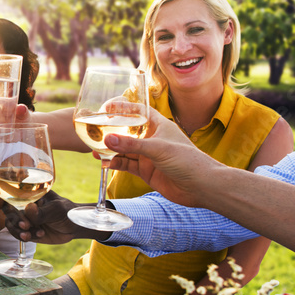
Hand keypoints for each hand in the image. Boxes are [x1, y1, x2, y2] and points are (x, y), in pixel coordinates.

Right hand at [0, 191, 105, 244]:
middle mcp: (22, 205)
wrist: (75, 227)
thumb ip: (42, 211)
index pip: (7, 190)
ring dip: (17, 230)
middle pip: (6, 209)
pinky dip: (24, 236)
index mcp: (28, 193)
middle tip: (26, 225)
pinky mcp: (27, 231)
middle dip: (13, 219)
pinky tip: (38, 235)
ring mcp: (24, 218)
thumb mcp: (57, 209)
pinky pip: (18, 234)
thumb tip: (28, 209)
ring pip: (10, 224)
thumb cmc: (67, 211)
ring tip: (30, 234)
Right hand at [104, 109, 221, 206]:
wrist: (201, 187)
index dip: (124, 108)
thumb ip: (131, 145)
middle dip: (112, 132)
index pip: (139, 112)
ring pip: (125, 150)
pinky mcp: (146, 171)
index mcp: (159, 126)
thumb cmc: (187, 161)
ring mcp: (149, 156)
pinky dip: (115, 164)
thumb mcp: (157, 149)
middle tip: (95, 131)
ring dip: (110, 150)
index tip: (107, 107)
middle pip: (128, 132)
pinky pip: (127, 165)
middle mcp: (152, 139)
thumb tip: (107, 139)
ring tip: (94, 150)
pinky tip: (104, 163)